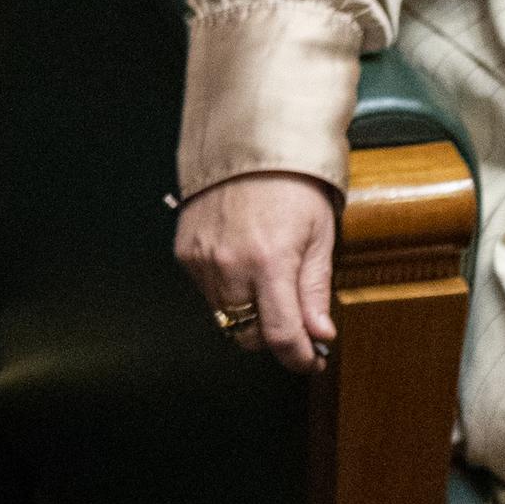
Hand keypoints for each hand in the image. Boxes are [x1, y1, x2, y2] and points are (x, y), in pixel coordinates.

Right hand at [174, 171, 340, 372]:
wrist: (247, 144)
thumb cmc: (292, 183)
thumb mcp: (319, 237)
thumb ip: (315, 290)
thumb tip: (320, 333)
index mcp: (270, 262)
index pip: (281, 335)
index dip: (300, 358)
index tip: (312, 359)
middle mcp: (230, 264)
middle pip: (248, 335)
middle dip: (274, 336)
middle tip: (294, 322)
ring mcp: (202, 258)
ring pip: (225, 316)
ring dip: (249, 314)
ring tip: (268, 286)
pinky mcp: (185, 251)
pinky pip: (206, 292)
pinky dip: (227, 291)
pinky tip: (243, 267)